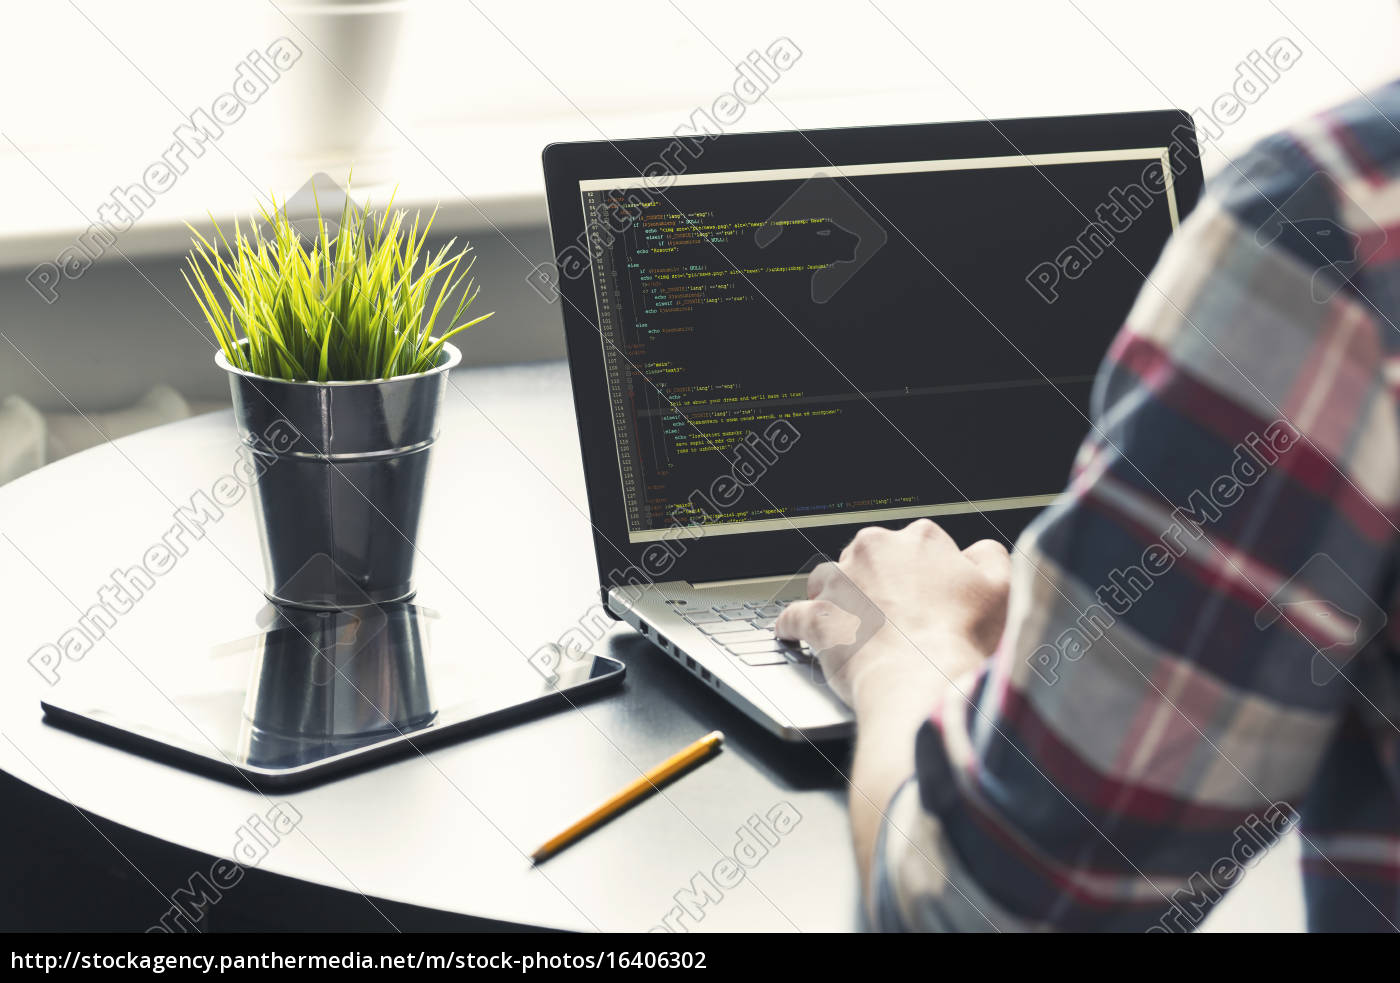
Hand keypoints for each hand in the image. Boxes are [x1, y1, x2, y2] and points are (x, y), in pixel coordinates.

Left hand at [775, 519, 1010, 706]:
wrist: (922, 683)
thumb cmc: (961, 641)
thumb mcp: (1002, 589)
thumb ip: (989, 558)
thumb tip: (976, 552)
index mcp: (919, 539)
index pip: (920, 545)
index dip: (927, 572)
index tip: (929, 596)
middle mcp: (873, 551)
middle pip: (872, 558)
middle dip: (880, 581)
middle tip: (897, 615)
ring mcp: (841, 584)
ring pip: (831, 579)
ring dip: (838, 596)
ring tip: (851, 622)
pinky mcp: (817, 618)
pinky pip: (795, 616)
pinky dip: (794, 625)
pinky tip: (795, 633)